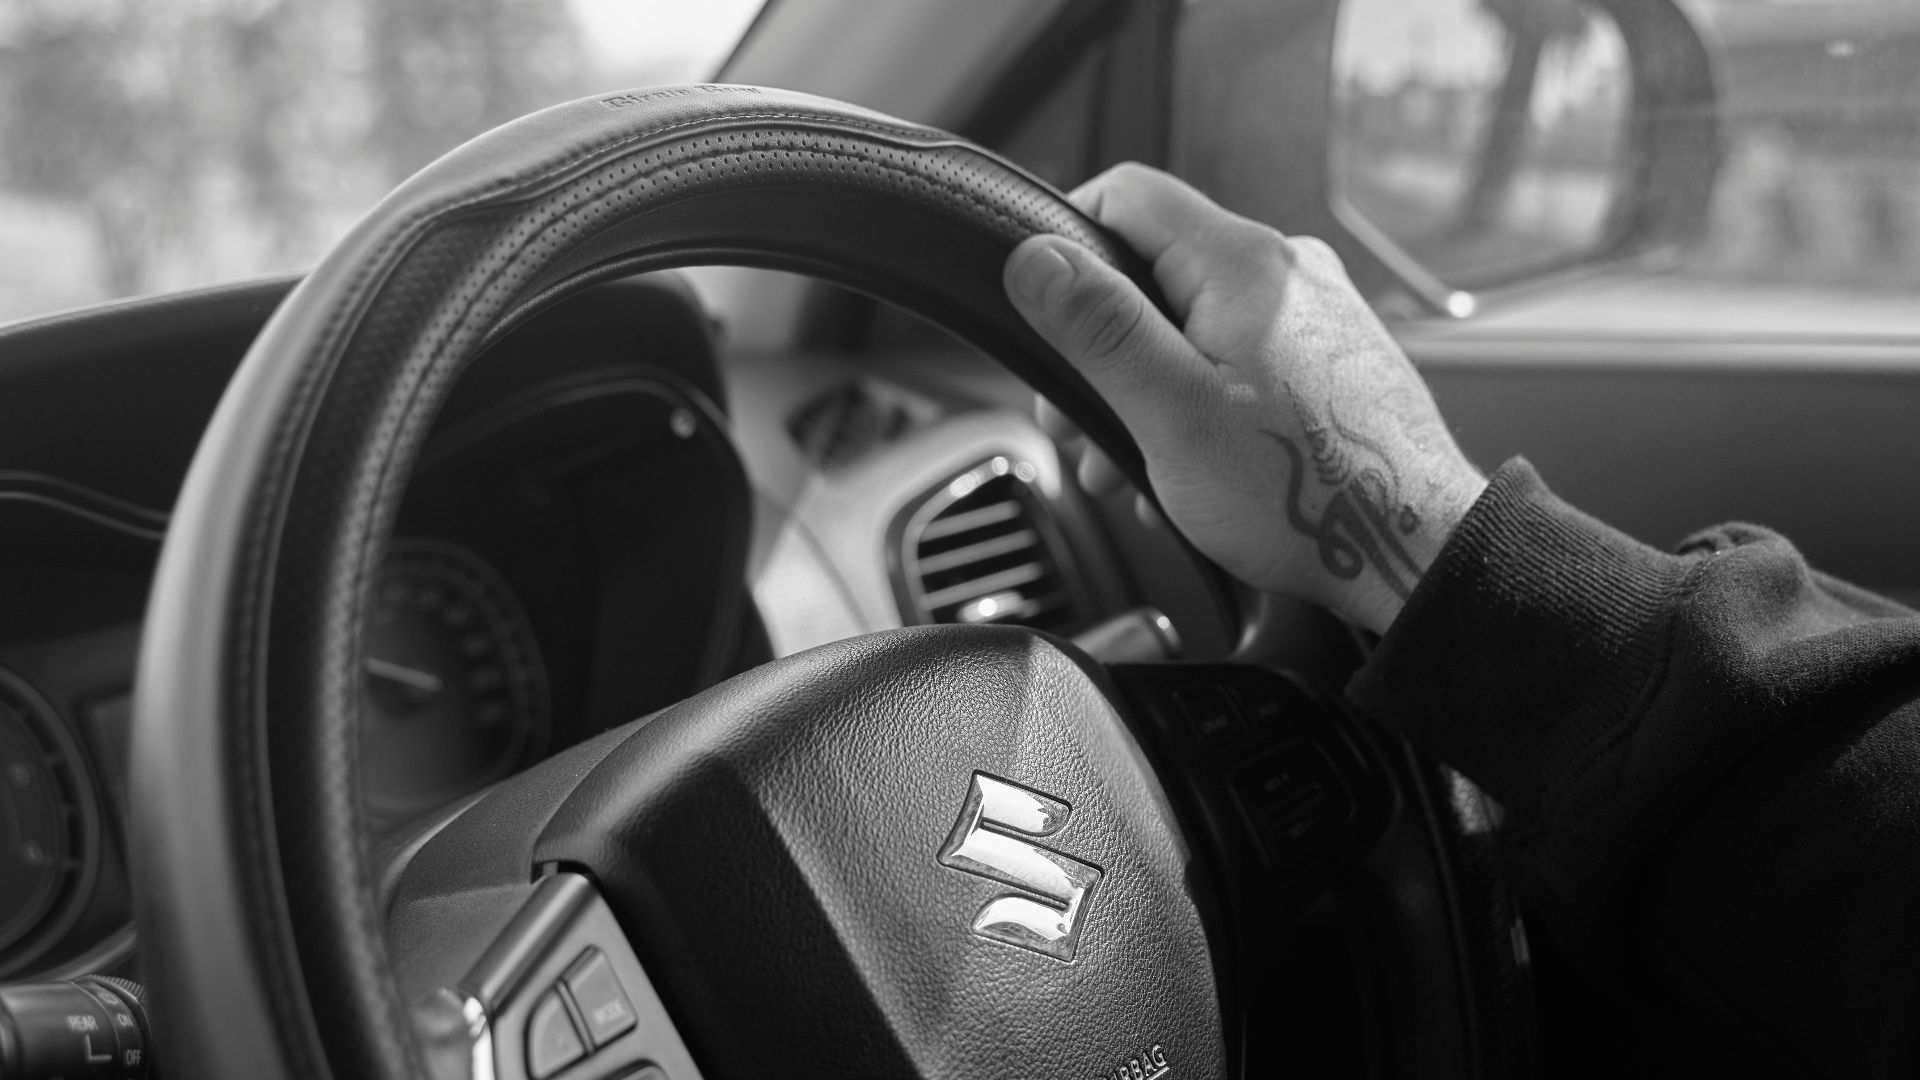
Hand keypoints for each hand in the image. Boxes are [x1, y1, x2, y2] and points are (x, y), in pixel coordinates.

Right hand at [1004, 164, 1486, 633]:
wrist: (1412, 552)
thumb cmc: (1303, 492)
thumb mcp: (1171, 412)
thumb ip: (1098, 328)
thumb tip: (1034, 258)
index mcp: (1243, 262)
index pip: (1127, 193)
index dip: (1063, 238)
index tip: (1036, 305)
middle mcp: (1286, 270)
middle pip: (1153, 269)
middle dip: (1098, 347)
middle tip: (1073, 422)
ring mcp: (1312, 314)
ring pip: (1191, 323)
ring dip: (1141, 390)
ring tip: (1125, 466)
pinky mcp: (1326, 357)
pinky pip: (1235, 358)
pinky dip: (1194, 404)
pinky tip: (1183, 470)